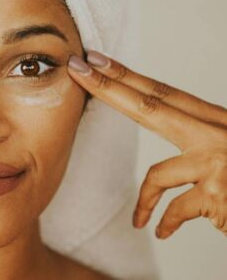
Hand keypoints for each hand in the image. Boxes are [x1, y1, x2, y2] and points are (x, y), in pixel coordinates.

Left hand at [66, 50, 226, 238]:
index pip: (163, 93)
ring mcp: (218, 165)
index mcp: (219, 122)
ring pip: (158, 175)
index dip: (126, 75)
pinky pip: (176, 210)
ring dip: (146, 201)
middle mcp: (218, 136)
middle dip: (109, 86)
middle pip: (151, 105)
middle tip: (77, 67)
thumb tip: (176, 132)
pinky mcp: (219, 197)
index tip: (95, 59)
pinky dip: (166, 222)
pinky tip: (161, 232)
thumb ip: (202, 138)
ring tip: (141, 220)